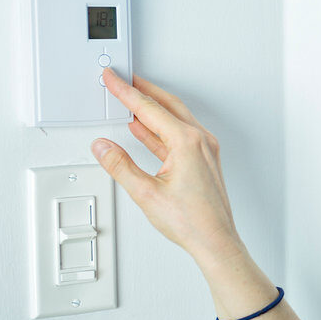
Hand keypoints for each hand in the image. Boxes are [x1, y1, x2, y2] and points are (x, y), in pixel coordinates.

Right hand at [91, 67, 245, 269]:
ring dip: (152, 107)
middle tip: (124, 79)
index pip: (149, 108)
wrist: (216, 241)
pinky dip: (159, 128)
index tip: (113, 79)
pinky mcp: (203, 158)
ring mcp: (204, 148)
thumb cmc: (192, 221)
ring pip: (174, 117)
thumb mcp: (146, 193)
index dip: (126, 92)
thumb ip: (121, 166)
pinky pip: (178, 134)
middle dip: (143, 90)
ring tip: (131, 101)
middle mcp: (199, 140)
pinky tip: (145, 129)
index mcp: (187, 142)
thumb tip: (103, 147)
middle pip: (166, 104)